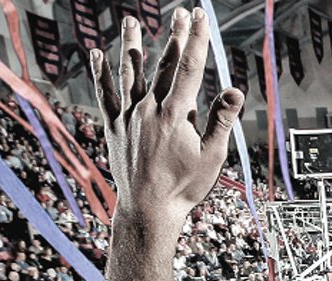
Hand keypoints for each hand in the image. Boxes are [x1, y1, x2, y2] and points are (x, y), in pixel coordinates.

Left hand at [88, 8, 243, 226]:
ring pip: (129, 73)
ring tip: (131, 20)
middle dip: (174, 36)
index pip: (190, 68)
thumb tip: (235, 91)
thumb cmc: (184, 186)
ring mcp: (128, 116)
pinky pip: (105, 94)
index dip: (197, 40)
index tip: (200, 17)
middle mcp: (149, 109)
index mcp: (176, 114)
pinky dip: (99, 73)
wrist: (148, 209)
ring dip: (131, 45)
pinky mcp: (114, 126)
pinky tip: (95, 53)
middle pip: (163, 64)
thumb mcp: (212, 156)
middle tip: (180, 12)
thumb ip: (221, 120)